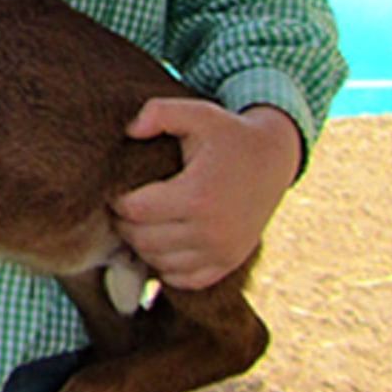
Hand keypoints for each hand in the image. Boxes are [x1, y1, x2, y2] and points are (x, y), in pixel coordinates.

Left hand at [113, 100, 301, 288]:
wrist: (275, 158)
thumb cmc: (228, 133)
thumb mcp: (197, 112)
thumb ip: (158, 113)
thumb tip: (129, 131)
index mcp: (198, 195)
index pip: (134, 211)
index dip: (116, 200)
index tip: (117, 187)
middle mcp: (212, 231)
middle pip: (143, 240)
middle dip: (124, 224)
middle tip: (123, 206)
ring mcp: (223, 251)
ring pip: (159, 263)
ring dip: (142, 245)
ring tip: (142, 220)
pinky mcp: (229, 262)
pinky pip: (184, 279)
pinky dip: (166, 265)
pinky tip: (163, 241)